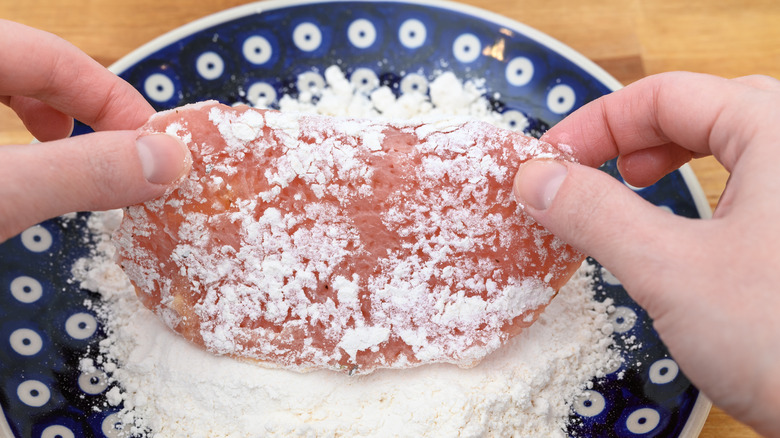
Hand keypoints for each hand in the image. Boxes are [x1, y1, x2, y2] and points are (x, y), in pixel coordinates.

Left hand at [0, 20, 189, 242]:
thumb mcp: (0, 193)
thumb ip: (79, 172)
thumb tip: (167, 161)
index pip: (55, 58)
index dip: (115, 101)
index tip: (157, 150)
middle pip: (32, 64)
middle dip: (88, 111)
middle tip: (126, 156)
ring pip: (7, 81)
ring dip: (52, 116)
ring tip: (71, 150)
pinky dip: (16, 134)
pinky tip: (26, 161)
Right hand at [513, 71, 779, 435]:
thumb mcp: (671, 271)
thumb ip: (596, 215)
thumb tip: (535, 179)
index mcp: (779, 134)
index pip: (668, 95)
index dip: (596, 123)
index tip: (550, 161)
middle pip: (706, 108)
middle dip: (635, 134)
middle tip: (590, 168)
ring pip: (735, 145)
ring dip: (672, 156)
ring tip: (633, 182)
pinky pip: (753, 186)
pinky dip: (705, 190)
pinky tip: (686, 225)